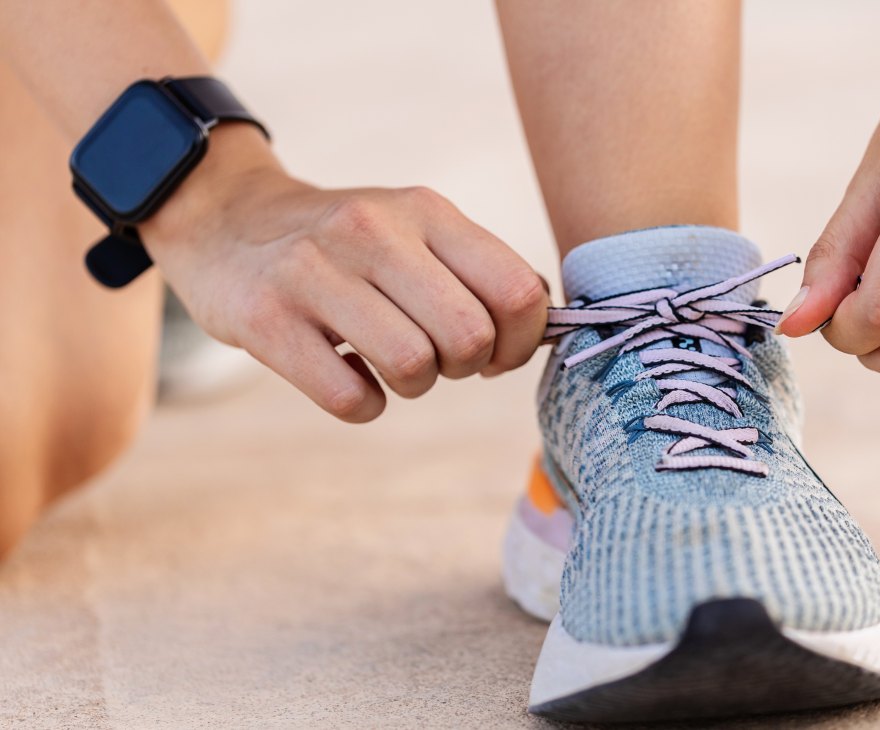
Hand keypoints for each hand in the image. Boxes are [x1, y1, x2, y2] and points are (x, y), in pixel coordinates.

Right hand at [140, 126, 548, 421]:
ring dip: (413, 385)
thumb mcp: (414, 227)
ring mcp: (313, 273)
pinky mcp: (264, 319)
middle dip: (465, 366)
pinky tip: (348, 375)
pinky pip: (350, 398)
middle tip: (437, 357)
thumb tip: (545, 329)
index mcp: (425, 211)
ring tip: (390, 363)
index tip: (495, 351)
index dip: (521, 342)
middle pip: (469, 337)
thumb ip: (479, 270)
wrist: (224, 217)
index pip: (518, 290)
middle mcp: (372, 232)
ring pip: (413, 367)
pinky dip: (363, 402)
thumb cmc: (345, 242)